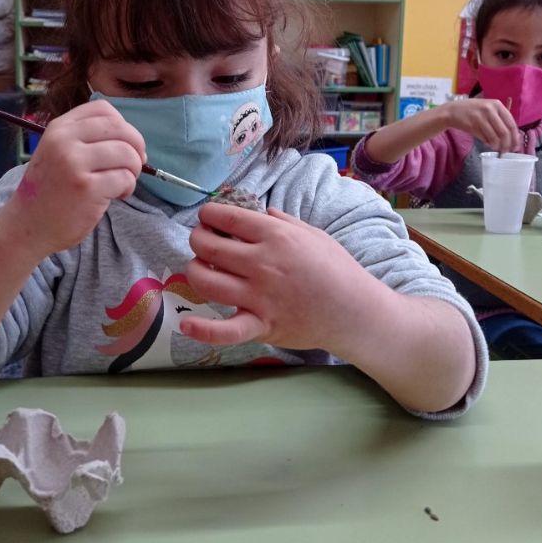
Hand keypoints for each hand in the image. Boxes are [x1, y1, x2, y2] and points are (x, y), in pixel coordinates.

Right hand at [4, 100, 145, 257]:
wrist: (28, 226)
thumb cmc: (50, 190)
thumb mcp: (58, 152)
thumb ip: (86, 138)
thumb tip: (132, 139)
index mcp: (59, 128)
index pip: (104, 109)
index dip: (123, 125)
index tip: (124, 144)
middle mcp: (64, 140)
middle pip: (121, 129)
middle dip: (136, 147)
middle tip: (133, 165)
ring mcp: (74, 163)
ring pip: (127, 154)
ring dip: (133, 170)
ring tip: (121, 184)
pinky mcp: (86, 188)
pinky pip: (125, 178)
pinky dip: (128, 188)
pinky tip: (116, 196)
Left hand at [182, 203, 389, 353]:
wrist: (356, 311)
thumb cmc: (337, 269)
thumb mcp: (313, 234)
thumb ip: (282, 221)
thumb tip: (258, 212)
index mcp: (275, 236)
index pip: (226, 217)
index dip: (208, 214)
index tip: (207, 217)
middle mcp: (261, 263)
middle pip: (208, 246)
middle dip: (198, 239)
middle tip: (203, 241)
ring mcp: (258, 296)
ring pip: (205, 280)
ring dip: (195, 270)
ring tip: (202, 268)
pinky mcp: (260, 325)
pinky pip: (224, 330)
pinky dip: (202, 330)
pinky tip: (186, 324)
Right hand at [438, 98, 520, 151]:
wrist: (452, 111)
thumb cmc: (472, 111)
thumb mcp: (488, 109)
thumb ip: (500, 119)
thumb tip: (513, 138)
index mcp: (497, 105)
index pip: (511, 124)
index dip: (515, 138)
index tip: (515, 146)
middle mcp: (490, 109)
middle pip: (504, 132)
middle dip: (507, 144)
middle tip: (506, 151)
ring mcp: (480, 117)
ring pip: (495, 137)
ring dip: (497, 146)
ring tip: (496, 148)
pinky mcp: (472, 124)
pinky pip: (484, 138)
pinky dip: (488, 143)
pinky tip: (488, 144)